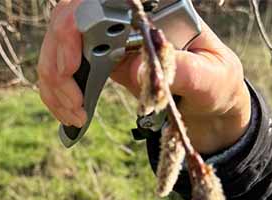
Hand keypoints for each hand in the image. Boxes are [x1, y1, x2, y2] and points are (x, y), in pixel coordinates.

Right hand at [37, 0, 250, 153]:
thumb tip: (137, 69)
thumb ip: (183, 71)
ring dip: (55, 82)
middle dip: (59, 55)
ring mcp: (108, 40)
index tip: (74, 58)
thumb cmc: (216, 84)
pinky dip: (58, 96)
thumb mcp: (211, 78)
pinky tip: (72, 117)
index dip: (77, 16)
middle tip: (71, 98)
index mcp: (152, 10)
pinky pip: (63, 73)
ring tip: (74, 114)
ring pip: (59, 45)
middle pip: (69, 18)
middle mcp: (124, 18)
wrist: (209, 108)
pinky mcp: (99, 65)